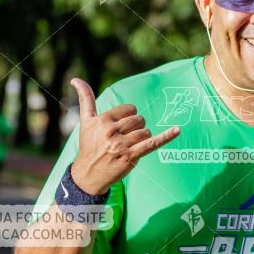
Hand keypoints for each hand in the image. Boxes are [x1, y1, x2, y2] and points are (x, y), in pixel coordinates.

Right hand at [69, 78, 180, 194]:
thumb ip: (85, 99)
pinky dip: (166, 137)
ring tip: (130, 145)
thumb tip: (75, 79)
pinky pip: (152, 143)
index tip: (121, 126)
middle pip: (139, 120)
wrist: (88, 174)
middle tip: (125, 137)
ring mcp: (121, 145)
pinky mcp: (131, 157)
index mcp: (102, 120)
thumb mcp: (85, 121)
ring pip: (145, 132)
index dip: (129, 117)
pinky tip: (177, 130)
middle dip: (137, 127)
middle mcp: (111, 132)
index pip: (129, 109)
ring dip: (142, 137)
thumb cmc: (89, 145)